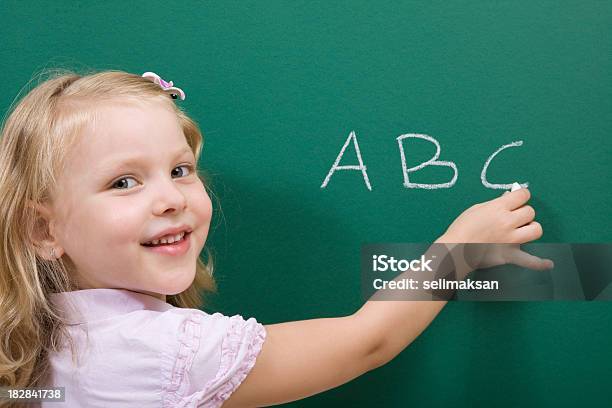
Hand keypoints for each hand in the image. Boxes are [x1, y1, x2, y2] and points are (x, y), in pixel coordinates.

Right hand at [436, 188, 553, 270]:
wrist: (454, 249)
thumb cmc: (461, 228)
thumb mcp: (476, 209)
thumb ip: (495, 204)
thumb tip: (509, 197)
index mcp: (498, 208)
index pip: (522, 195)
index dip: (520, 196)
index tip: (516, 199)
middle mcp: (507, 222)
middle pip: (530, 212)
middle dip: (523, 212)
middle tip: (512, 217)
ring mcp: (510, 240)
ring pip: (536, 230)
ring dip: (531, 228)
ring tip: (522, 230)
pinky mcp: (509, 255)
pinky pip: (529, 261)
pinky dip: (539, 263)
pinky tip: (548, 263)